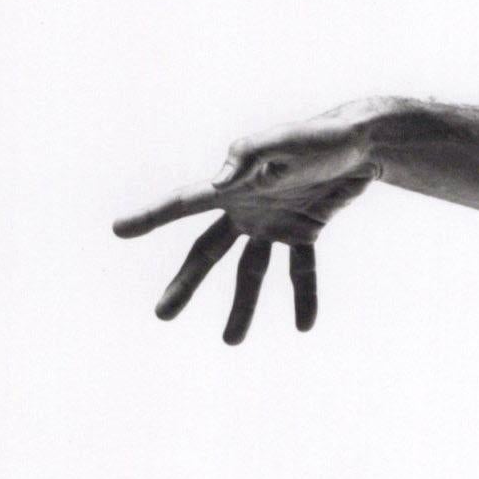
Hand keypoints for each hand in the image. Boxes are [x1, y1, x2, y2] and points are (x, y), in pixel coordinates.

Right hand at [114, 109, 379, 342]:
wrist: (360, 143)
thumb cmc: (317, 136)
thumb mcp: (283, 141)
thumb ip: (248, 156)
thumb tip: (219, 185)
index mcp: (233, 184)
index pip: (184, 203)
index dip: (151, 217)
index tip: (118, 230)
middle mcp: (246, 207)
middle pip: (208, 252)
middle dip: (186, 283)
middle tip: (162, 315)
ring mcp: (274, 222)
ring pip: (251, 271)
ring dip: (242, 306)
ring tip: (231, 341)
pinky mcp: (304, 231)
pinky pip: (300, 271)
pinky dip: (303, 296)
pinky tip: (304, 325)